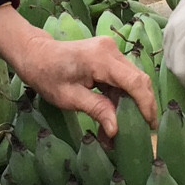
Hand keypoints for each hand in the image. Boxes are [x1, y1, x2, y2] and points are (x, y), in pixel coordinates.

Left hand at [0, 4, 155, 136]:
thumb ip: (96, 110)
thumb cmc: (46, 75)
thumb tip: (116, 129)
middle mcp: (111, 50)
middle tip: (140, 133)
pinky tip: (111, 119)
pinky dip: (118, 99)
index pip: (134, 82)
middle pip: (138, 81)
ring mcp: (110, 51)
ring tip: (117, 133)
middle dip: (140, 108)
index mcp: (101, 58)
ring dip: (127, 106)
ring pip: (131, 82)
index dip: (146, 104)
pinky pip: (121, 79)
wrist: (34, 54)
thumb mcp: (68, 98)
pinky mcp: (108, 57)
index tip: (149, 125)